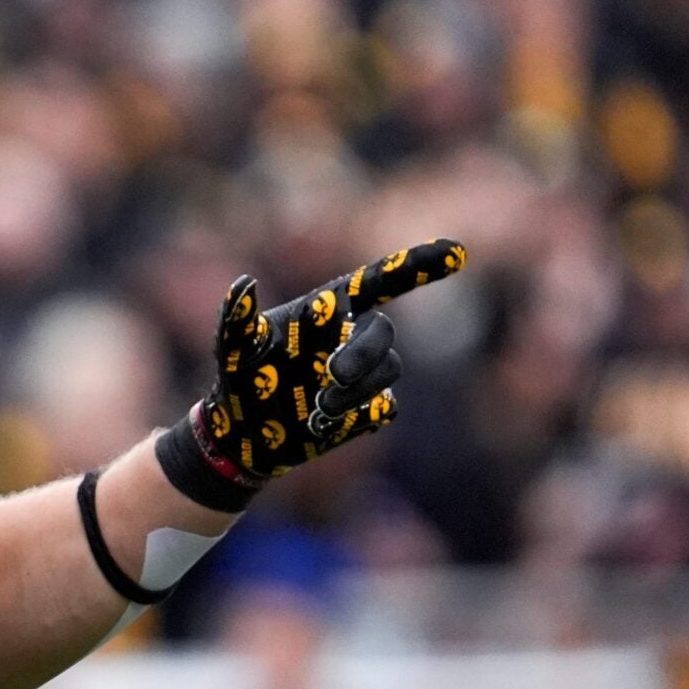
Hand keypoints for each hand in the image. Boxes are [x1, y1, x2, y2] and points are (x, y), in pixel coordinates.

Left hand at [165, 239, 466, 504]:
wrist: (242, 435)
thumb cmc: (238, 379)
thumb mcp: (231, 349)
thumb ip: (236, 318)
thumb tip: (244, 283)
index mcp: (326, 309)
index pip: (378, 280)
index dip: (417, 266)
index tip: (457, 253)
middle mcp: (350, 336)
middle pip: (383, 332)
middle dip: (364, 352)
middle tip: (331, 374)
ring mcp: (363, 374)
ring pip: (388, 371)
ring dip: (357, 388)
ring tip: (317, 407)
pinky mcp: (368, 410)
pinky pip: (384, 408)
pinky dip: (359, 415)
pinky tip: (323, 424)